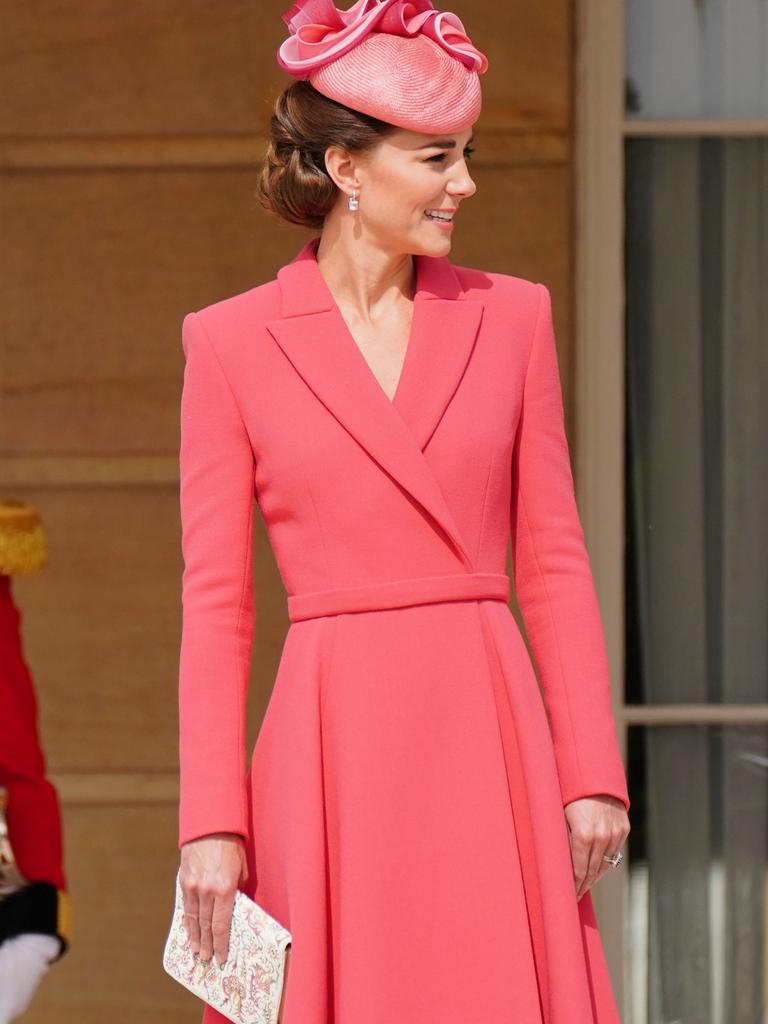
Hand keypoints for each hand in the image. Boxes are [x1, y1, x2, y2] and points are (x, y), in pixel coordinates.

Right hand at [178, 832, 248, 965]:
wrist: (209, 825)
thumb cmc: (231, 845)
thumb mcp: (241, 867)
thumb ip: (238, 888)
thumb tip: (235, 905)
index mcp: (225, 888)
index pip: (222, 924)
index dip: (221, 943)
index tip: (221, 957)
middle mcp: (207, 891)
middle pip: (207, 925)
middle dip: (207, 945)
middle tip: (207, 960)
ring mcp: (193, 886)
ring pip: (194, 919)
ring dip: (195, 937)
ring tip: (196, 952)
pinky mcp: (183, 881)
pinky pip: (185, 906)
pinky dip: (187, 921)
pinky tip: (188, 932)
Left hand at [563, 794, 629, 900]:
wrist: (593, 772)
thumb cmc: (569, 793)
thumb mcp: (559, 815)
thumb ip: (561, 840)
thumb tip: (558, 864)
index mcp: (582, 834)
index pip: (578, 870)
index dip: (573, 886)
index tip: (568, 896)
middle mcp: (601, 836)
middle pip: (592, 871)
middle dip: (583, 885)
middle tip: (575, 896)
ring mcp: (615, 833)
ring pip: (605, 864)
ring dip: (594, 876)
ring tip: (585, 886)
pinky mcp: (623, 828)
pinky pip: (614, 853)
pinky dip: (605, 863)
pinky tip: (597, 870)